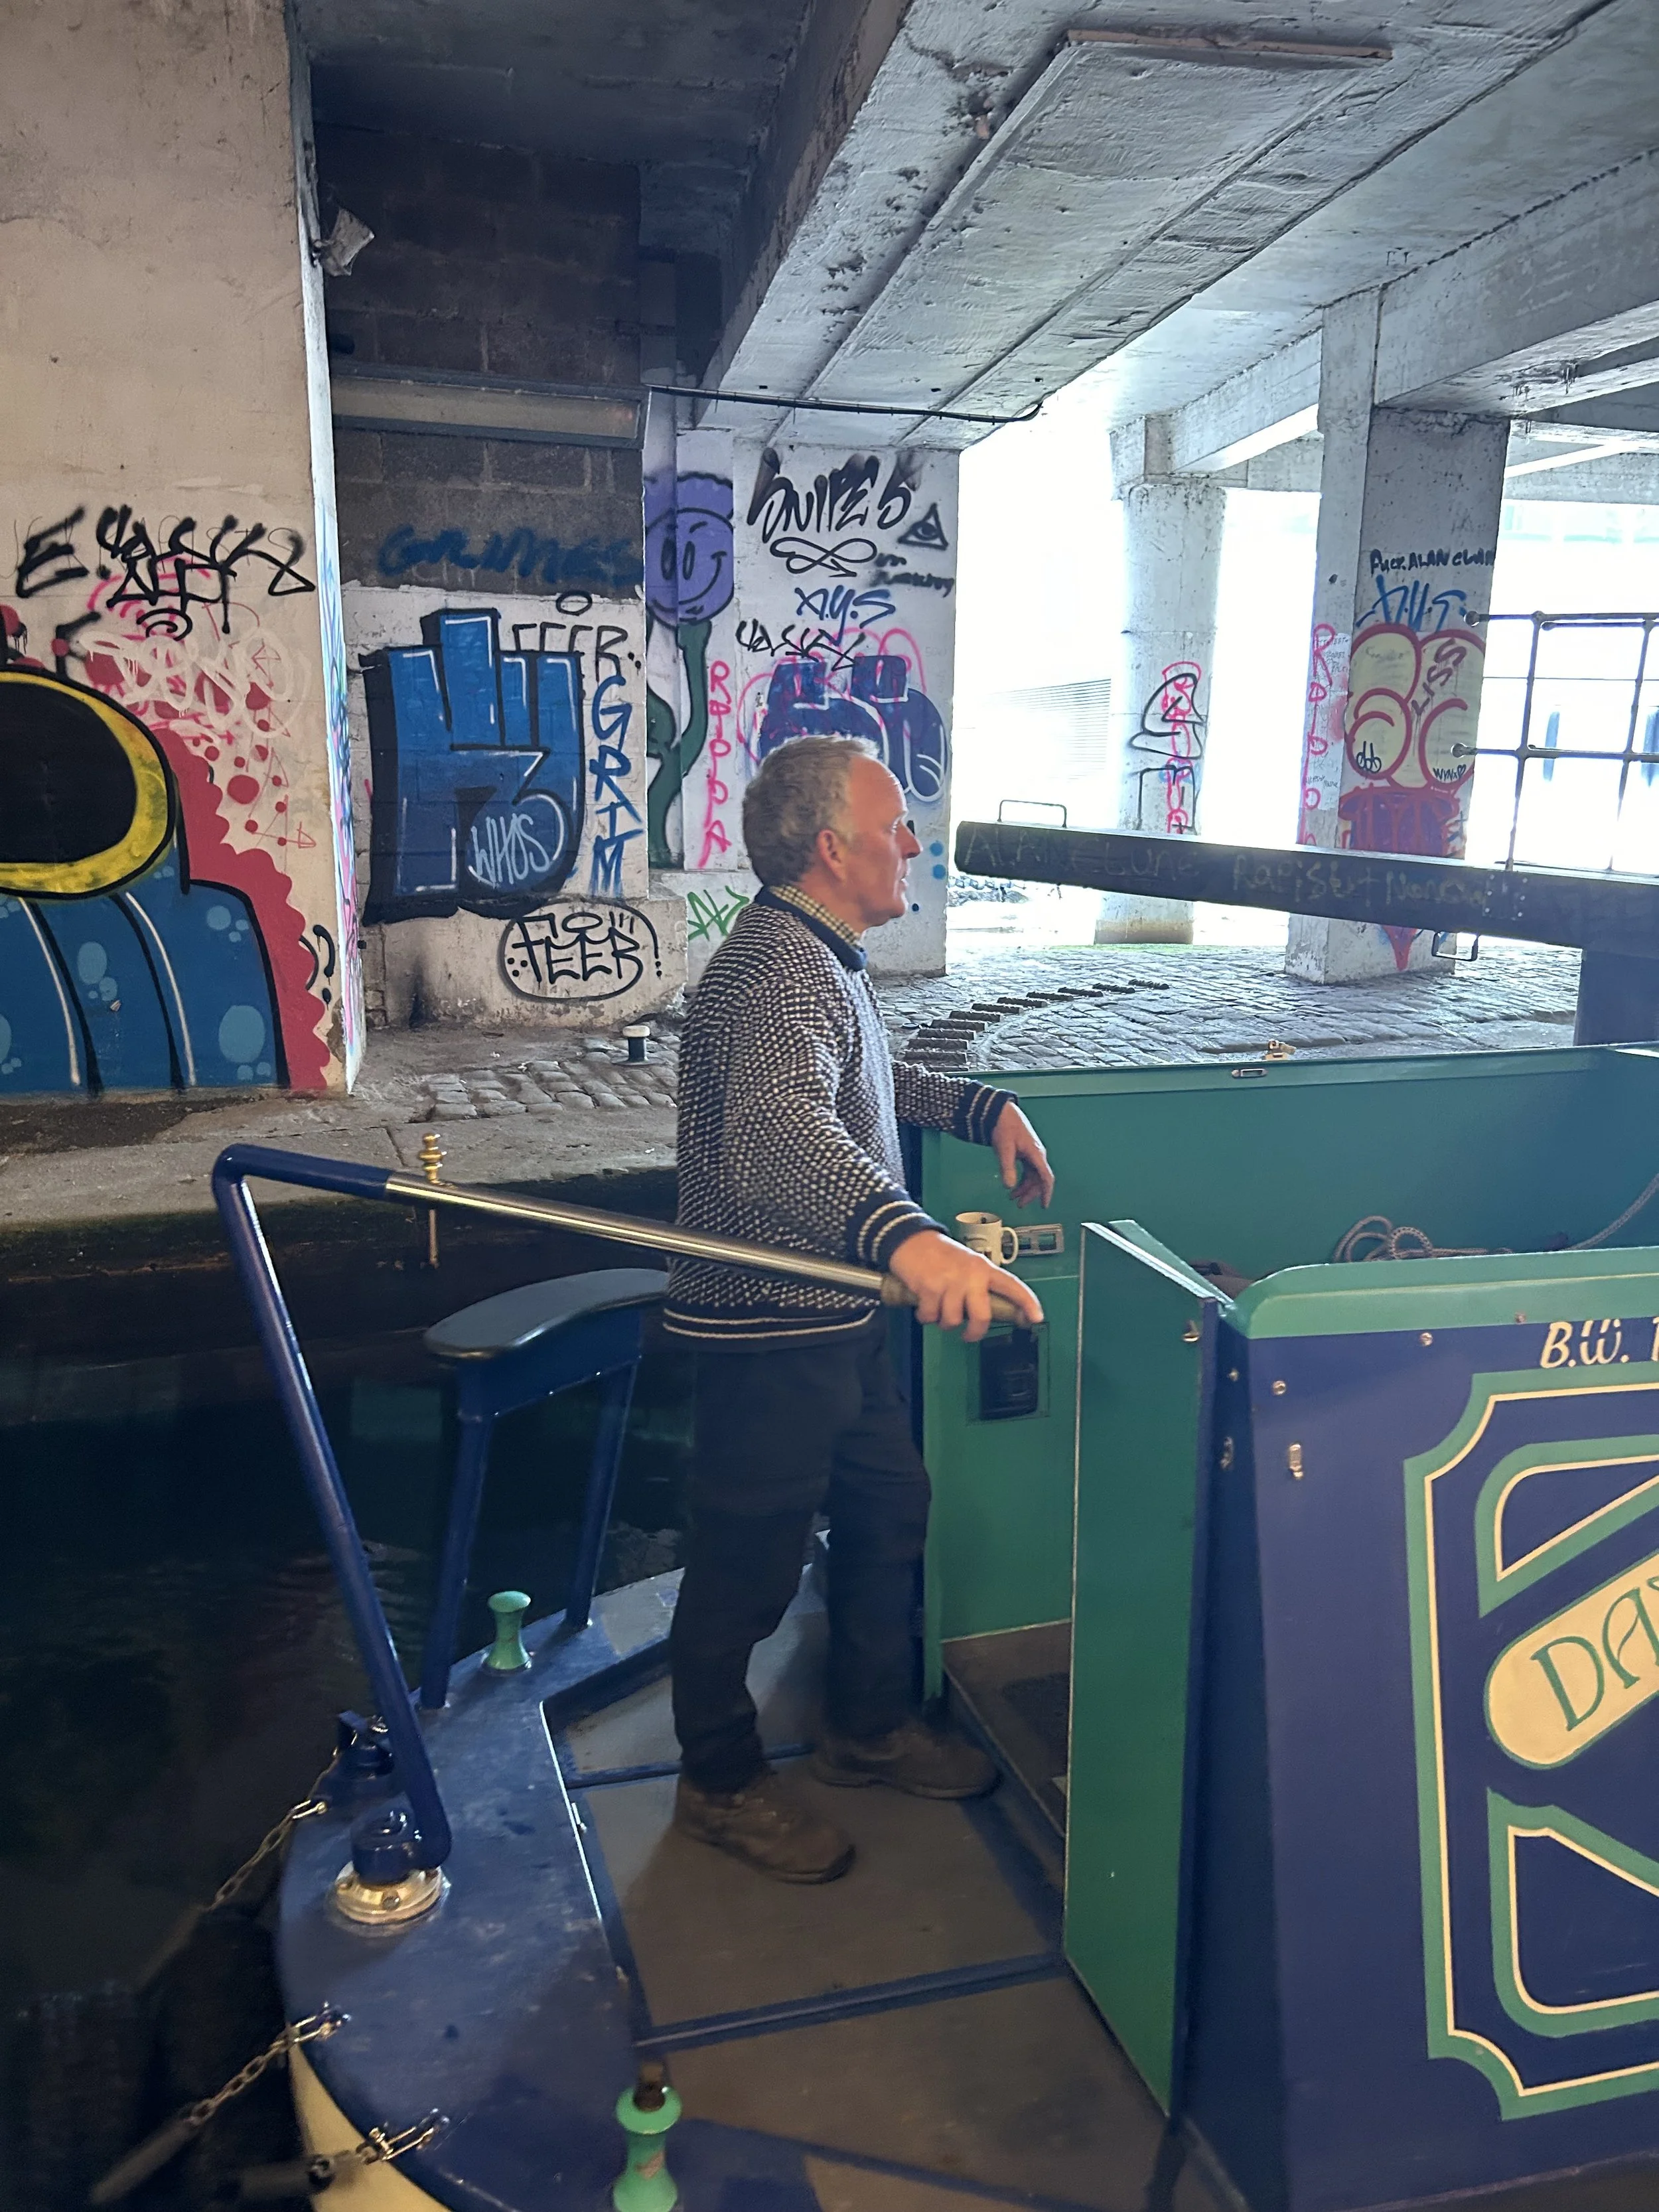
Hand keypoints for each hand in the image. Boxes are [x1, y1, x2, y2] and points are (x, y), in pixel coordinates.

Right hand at [889, 1229, 1044, 1343]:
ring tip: (939, 1310)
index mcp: (984, 1269)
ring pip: (953, 1320)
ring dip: (944, 1322)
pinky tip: (924, 1306)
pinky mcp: (930, 1288)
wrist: (911, 1240)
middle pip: (982, 1316)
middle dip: (974, 1332)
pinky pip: (931, 1317)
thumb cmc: (940, 1256)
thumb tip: (989, 1314)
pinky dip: (925, 1317)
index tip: (1036, 1318)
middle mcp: (971, 1275)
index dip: (1027, 1303)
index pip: (1012, 1286)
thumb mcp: (968, 1264)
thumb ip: (980, 1285)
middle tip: (969, 1334)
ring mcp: (950, 1281)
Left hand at [991, 1103, 1054, 1209]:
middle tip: (1020, 1204)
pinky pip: (1027, 1171)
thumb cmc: (1005, 1126)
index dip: (1046, 1193)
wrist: (1001, 1112)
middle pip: (1039, 1180)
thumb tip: (1009, 1186)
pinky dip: (1021, 1180)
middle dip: (1030, 1194)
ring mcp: (1032, 1154)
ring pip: (1032, 1176)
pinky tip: (1013, 1186)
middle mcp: (1037, 1155)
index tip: (1044, 1205)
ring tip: (1013, 1197)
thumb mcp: (1004, 1149)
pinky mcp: (1026, 1152)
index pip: (1046, 1177)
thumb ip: (1007, 1168)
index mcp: (1036, 1154)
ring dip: (1024, 1188)